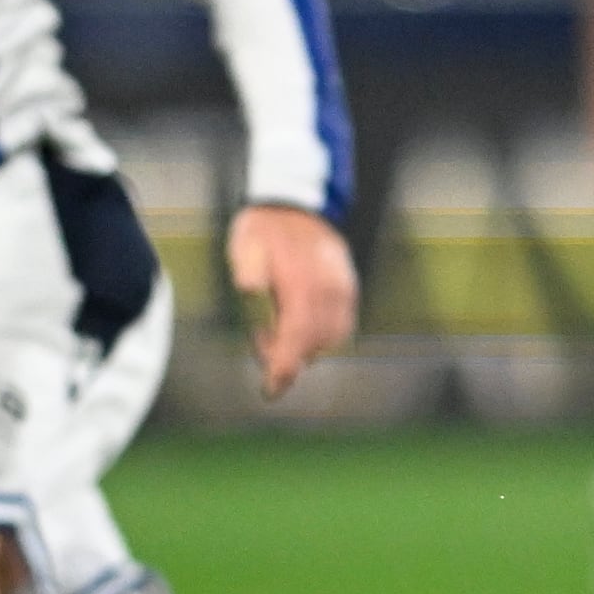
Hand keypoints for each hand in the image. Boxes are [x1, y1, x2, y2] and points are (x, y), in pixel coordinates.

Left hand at [231, 204, 359, 398]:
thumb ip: (249, 276)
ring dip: (306, 346)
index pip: (297, 336)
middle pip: (314, 344)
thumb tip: (251, 298)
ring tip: (281, 328)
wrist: (295, 204)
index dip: (284, 368)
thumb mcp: (244, 247)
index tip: (271, 389)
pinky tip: (302, 323)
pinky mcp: (349, 288)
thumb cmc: (264, 230)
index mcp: (301, 281)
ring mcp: (343, 288)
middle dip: (288, 355)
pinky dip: (323, 335)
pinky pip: (342, 325)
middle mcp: (328, 288)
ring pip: (331, 339)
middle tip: (263, 341)